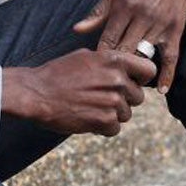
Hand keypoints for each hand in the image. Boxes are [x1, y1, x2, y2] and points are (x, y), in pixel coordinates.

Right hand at [1, 49, 156, 135]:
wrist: (36, 93)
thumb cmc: (58, 73)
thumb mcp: (86, 56)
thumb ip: (110, 61)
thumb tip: (126, 68)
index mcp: (115, 60)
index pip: (149, 71)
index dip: (142, 79)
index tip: (132, 82)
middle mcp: (118, 80)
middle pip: (138, 97)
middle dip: (123, 100)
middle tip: (101, 98)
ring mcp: (113, 101)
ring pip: (126, 114)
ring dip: (112, 114)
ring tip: (90, 107)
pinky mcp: (104, 121)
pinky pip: (115, 128)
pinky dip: (102, 127)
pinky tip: (87, 118)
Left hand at [73, 0, 185, 94]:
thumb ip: (98, 10)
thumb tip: (76, 31)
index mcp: (124, 4)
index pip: (107, 40)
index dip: (99, 57)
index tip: (92, 68)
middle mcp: (142, 16)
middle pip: (124, 52)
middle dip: (114, 68)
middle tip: (104, 82)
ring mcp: (161, 23)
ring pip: (144, 56)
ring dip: (135, 73)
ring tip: (125, 87)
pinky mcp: (176, 27)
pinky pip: (172, 56)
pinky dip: (167, 74)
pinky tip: (161, 90)